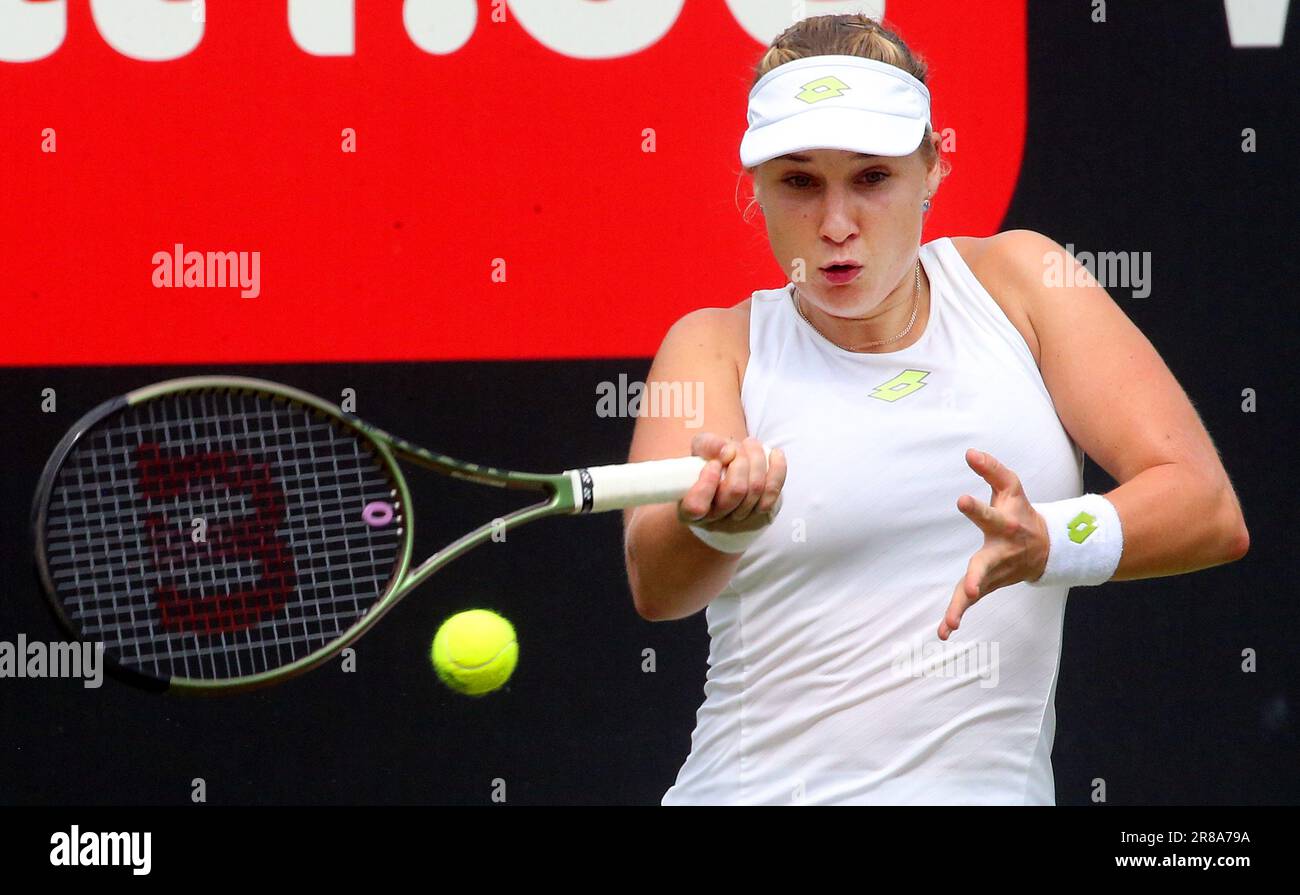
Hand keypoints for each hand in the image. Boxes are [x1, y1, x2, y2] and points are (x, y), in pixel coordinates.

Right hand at [676, 433, 786, 534]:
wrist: (725, 477)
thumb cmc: (708, 464)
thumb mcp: (699, 451)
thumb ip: (707, 446)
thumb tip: (726, 451)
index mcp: (689, 509)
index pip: (696, 506)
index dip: (707, 483)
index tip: (713, 463)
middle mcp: (714, 520)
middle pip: (735, 492)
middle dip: (740, 462)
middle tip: (735, 447)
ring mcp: (739, 520)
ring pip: (756, 489)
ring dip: (756, 460)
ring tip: (750, 444)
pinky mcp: (761, 514)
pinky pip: (773, 493)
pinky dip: (777, 470)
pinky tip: (775, 454)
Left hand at [938, 449, 1048, 640]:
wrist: (1048, 549)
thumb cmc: (1022, 512)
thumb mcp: (1012, 487)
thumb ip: (992, 470)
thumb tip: (969, 452)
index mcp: (1005, 527)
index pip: (989, 515)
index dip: (976, 508)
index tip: (961, 499)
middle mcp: (1001, 553)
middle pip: (986, 565)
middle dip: (977, 576)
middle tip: (970, 588)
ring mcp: (995, 572)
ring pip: (977, 590)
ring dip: (963, 606)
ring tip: (950, 623)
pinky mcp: (987, 585)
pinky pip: (970, 603)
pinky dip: (957, 616)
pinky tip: (943, 632)